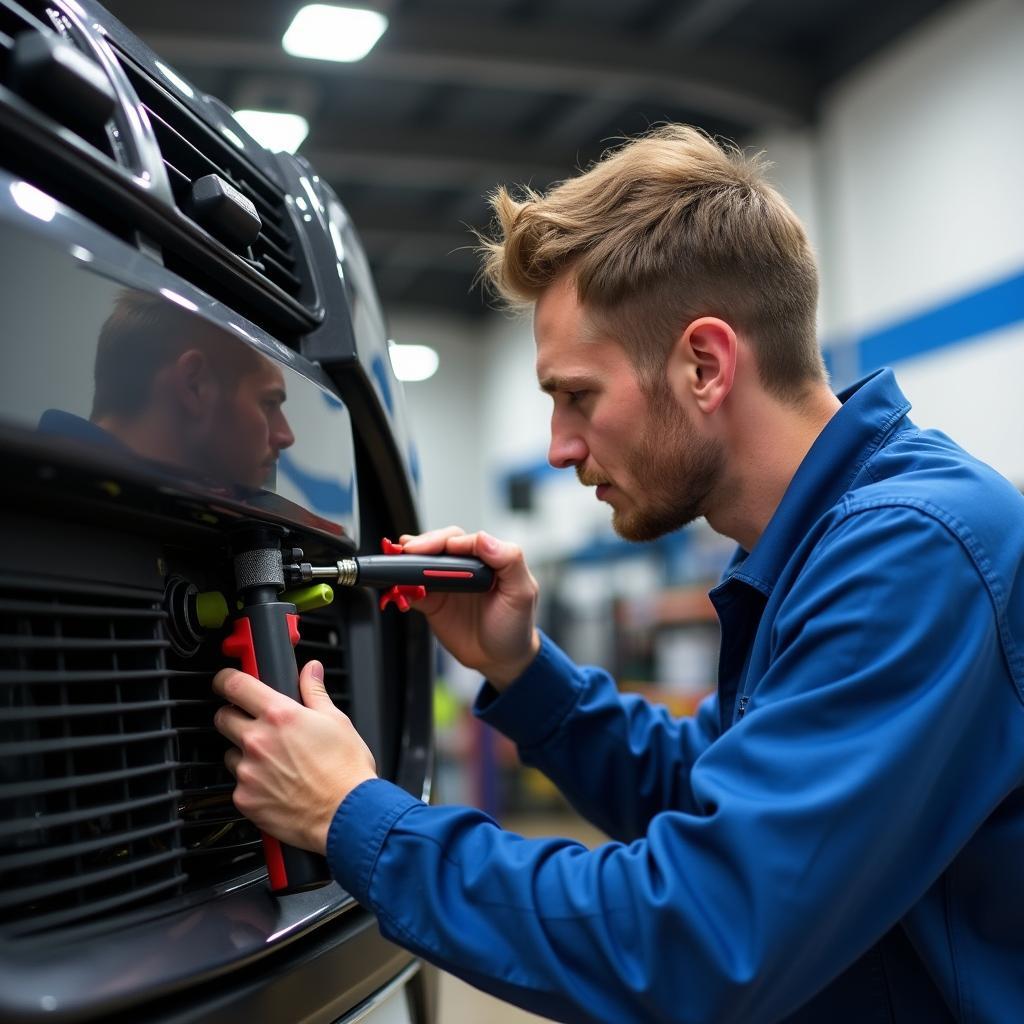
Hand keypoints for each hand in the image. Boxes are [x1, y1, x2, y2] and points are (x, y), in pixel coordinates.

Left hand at [212, 660, 376, 854]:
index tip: (226, 681)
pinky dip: (252, 783)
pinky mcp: (244, 799)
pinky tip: (276, 785)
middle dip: (234, 716)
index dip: (226, 680)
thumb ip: (314, 691)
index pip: (234, 685)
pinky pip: (238, 784)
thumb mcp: (336, 721)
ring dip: (244, 753)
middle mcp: (258, 741)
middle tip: (255, 723)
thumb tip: (311, 670)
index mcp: (279, 715)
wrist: (347, 816)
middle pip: (223, 717)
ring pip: (230, 753)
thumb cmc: (346, 770)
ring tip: (275, 762)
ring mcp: (248, 772)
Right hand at [399, 526, 540, 689]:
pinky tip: (398, 588)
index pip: (464, 539)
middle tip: (410, 551)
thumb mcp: (523, 593)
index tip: (440, 547)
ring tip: (398, 563)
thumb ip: (509, 560)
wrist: (500, 660)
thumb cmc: (516, 625)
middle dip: (423, 545)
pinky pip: (411, 589)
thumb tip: (483, 538)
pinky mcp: (431, 601)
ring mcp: (446, 583)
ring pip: (422, 562)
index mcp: (488, 559)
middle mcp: (465, 566)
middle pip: (439, 544)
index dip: (448, 540)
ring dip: (408, 560)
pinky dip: (401, 586)